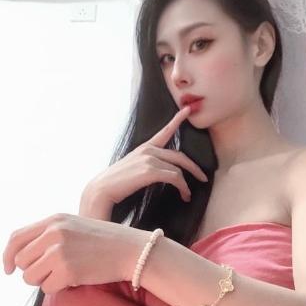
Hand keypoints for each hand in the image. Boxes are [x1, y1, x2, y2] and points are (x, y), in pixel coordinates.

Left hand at [2, 212, 149, 294]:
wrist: (132, 250)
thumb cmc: (105, 242)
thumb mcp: (75, 227)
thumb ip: (50, 235)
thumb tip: (22, 257)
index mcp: (54, 220)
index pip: (16, 238)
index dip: (8, 256)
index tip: (9, 269)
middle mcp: (53, 233)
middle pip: (21, 261)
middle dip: (32, 271)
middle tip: (52, 272)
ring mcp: (59, 251)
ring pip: (30, 277)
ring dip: (44, 281)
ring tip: (66, 274)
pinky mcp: (67, 270)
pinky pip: (47, 288)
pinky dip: (58, 288)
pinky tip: (75, 279)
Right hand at [85, 105, 208, 206]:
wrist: (101, 190)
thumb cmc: (117, 184)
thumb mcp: (133, 170)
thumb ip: (147, 167)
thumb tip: (162, 174)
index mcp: (144, 148)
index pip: (165, 131)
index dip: (177, 120)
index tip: (187, 110)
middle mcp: (148, 150)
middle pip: (180, 156)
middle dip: (194, 168)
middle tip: (203, 177)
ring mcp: (149, 159)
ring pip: (178, 169)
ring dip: (186, 184)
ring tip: (187, 195)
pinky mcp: (150, 170)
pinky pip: (175, 177)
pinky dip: (182, 187)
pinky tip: (184, 195)